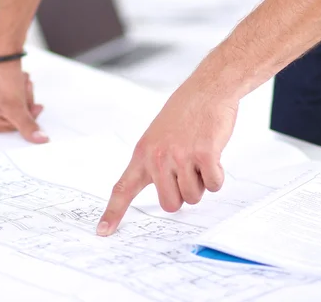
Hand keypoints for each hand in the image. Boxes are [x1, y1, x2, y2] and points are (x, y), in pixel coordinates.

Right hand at [0, 62, 48, 143]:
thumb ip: (27, 126)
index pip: (1, 130)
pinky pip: (6, 104)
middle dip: (22, 107)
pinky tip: (20, 84)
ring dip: (22, 100)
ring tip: (21, 85)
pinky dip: (17, 96)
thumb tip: (40, 140)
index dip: (21, 118)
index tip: (34, 108)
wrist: (3, 50)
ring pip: (9, 113)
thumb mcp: (15, 106)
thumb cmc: (0, 75)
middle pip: (5, 122)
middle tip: (25, 92)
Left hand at [97, 72, 237, 235]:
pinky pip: (214, 185)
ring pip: (194, 196)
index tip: (102, 232)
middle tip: (189, 169)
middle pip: (171, 204)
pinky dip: (218, 175)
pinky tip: (214, 153)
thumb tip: (164, 191)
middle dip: (183, 194)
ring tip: (199, 154)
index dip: (113, 212)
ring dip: (202, 181)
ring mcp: (180, 156)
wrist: (207, 89)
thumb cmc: (184, 112)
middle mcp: (158, 157)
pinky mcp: (204, 154)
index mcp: (143, 153)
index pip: (123, 188)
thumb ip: (155, 162)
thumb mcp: (158, 135)